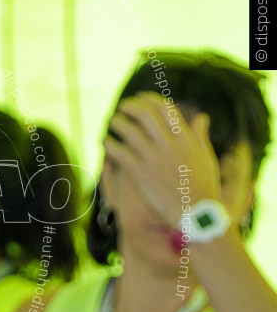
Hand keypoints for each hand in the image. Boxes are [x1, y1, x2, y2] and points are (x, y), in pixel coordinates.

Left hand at [103, 92, 221, 225]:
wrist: (195, 213)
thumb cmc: (203, 186)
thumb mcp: (206, 157)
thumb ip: (200, 135)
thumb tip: (201, 117)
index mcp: (186, 139)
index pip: (166, 109)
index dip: (150, 100)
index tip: (140, 98)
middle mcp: (170, 145)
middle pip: (146, 115)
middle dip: (131, 107)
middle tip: (123, 107)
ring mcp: (155, 159)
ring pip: (130, 132)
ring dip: (118, 123)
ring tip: (112, 121)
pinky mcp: (141, 174)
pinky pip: (120, 153)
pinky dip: (110, 144)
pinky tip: (105, 141)